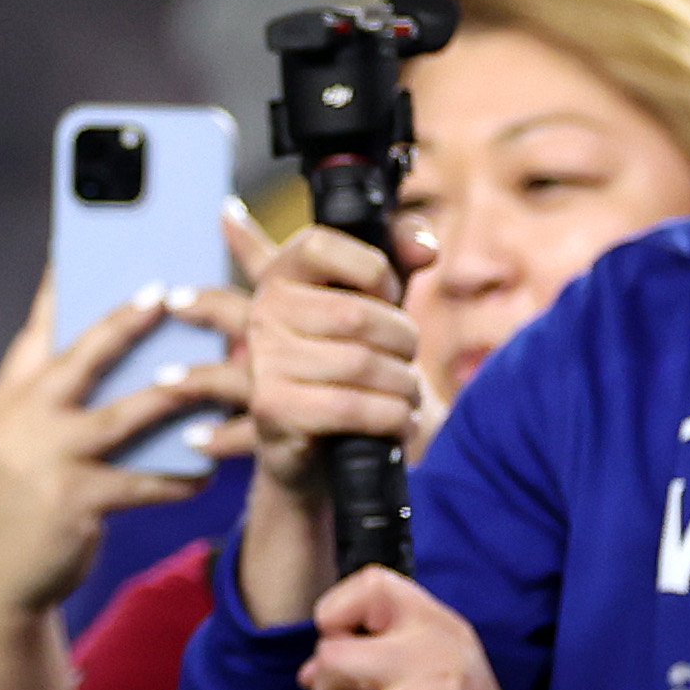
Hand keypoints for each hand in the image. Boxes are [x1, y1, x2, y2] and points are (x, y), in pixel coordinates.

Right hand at [0, 269, 249, 624]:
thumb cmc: (17, 500)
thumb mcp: (12, 437)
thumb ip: (45, 392)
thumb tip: (94, 338)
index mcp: (8, 396)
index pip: (39, 327)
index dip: (68, 285)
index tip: (96, 249)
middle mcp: (21, 419)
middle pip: (83, 356)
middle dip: (128, 321)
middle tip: (166, 292)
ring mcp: (47, 460)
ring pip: (125, 416)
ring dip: (173, 394)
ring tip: (213, 377)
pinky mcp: (74, 503)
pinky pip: (142, 481)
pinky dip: (179, 473)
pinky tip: (207, 468)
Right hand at [241, 216, 421, 495]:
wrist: (315, 445)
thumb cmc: (349, 358)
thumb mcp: (373, 298)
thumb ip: (399, 255)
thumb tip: (426, 247)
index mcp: (281, 273)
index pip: (322, 244)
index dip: (374, 269)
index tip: (388, 295)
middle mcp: (264, 311)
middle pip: (357, 314)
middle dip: (403, 340)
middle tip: (408, 359)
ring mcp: (265, 360)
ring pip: (361, 364)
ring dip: (404, 386)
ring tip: (408, 395)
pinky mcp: (274, 408)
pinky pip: (352, 407)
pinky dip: (392, 417)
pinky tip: (400, 421)